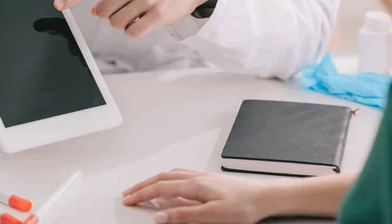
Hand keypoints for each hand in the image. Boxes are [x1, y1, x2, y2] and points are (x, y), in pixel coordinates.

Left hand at [54, 0, 216, 37]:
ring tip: (137, 14)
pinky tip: (144, 22)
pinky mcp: (158, 14)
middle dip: (110, 15)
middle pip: (104, 11)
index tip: (58, 4)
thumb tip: (95, 9)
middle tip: (124, 9)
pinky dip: (134, 31)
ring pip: (117, 23)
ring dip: (123, 24)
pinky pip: (133, 32)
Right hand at [122, 169, 268, 223]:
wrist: (263, 197)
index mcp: (194, 184)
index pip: (160, 188)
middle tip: (128, 194)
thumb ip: (184, 215)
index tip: (127, 200)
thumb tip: (159, 217)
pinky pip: (180, 174)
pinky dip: (167, 177)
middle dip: (142, 185)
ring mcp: (202, 176)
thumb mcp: (211, 216)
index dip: (141, 194)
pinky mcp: (208, 179)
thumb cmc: (242, 206)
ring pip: (170, 174)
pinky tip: (169, 182)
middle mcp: (196, 177)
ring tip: (142, 187)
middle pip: (161, 178)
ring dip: (153, 180)